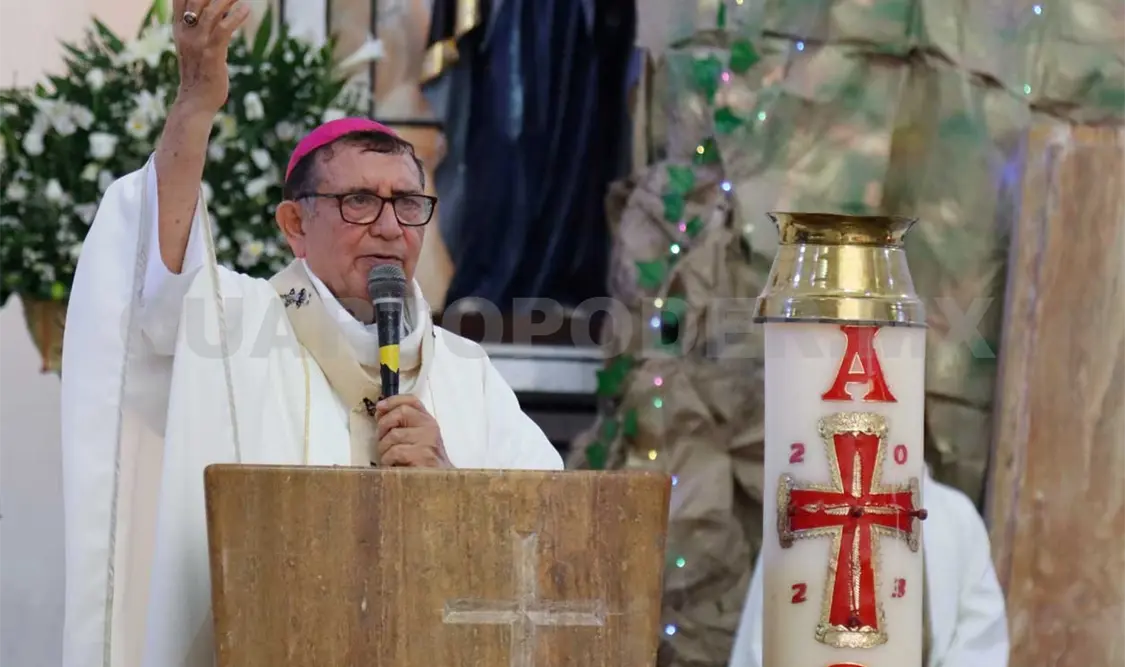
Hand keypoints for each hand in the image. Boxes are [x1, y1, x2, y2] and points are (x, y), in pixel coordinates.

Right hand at [172, 0, 250, 115]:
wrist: (195, 101)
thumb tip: (220, 7)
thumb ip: (203, 25)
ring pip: (210, 11)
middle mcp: (185, 32)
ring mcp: (197, 43)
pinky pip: (223, 29)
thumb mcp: (196, 44)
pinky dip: (235, 17)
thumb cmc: (199, 72)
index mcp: (179, 27)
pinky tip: (246, 9)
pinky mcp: (212, 54)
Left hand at [375, 395, 450, 467]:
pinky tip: (392, 466)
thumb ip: (402, 425)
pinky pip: (395, 451)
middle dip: (384, 425)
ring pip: (394, 435)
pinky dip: (388, 460)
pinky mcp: (422, 455)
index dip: (393, 400)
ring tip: (387, 458)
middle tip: (380, 440)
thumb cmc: (422, 462)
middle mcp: (429, 427)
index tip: (380, 407)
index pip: (412, 400)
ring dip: (383, 448)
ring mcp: (427, 441)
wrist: (439, 483)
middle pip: (401, 413)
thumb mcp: (415, 439)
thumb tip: (380, 412)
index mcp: (427, 421)